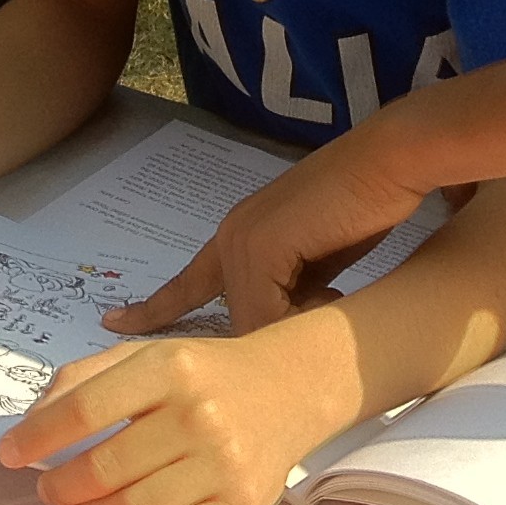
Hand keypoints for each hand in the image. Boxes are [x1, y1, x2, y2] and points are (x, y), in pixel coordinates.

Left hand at [0, 337, 341, 504]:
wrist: (289, 389)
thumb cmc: (205, 375)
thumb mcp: (148, 354)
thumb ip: (84, 379)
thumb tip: (32, 424)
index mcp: (169, 368)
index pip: (83, 410)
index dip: (36, 438)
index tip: (11, 452)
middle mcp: (199, 415)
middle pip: (104, 469)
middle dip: (59, 487)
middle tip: (47, 489)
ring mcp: (223, 464)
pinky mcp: (240, 504)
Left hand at [104, 128, 428, 335]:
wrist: (392, 161)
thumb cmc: (366, 204)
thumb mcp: (319, 263)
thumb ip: (293, 292)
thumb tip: (282, 332)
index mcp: (239, 235)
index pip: (189, 284)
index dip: (155, 308)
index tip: (113, 322)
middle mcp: (231, 236)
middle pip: (237, 320)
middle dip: (269, 343)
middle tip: (321, 320)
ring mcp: (243, 240)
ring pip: (252, 323)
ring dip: (297, 330)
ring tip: (341, 296)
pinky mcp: (263, 246)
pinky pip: (270, 314)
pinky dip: (303, 322)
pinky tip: (338, 297)